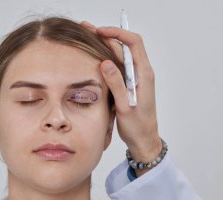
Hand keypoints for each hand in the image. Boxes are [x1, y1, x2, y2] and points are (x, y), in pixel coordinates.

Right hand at [81, 22, 161, 174]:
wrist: (144, 139)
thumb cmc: (138, 126)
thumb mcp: (125, 106)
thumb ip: (117, 84)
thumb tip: (105, 62)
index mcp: (144, 75)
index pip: (133, 43)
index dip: (117, 33)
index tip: (100, 31)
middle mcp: (141, 72)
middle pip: (125, 45)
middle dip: (107, 34)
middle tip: (87, 28)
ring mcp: (135, 77)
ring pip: (120, 54)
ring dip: (105, 44)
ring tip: (87, 37)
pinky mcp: (129, 83)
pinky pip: (118, 65)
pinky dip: (106, 56)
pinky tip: (95, 55)